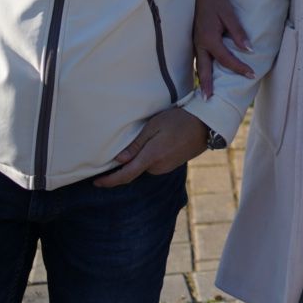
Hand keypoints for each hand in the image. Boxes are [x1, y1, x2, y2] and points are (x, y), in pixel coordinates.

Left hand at [94, 108, 209, 186]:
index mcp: (151, 157)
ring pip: (145, 166)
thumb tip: (119, 160)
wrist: (206, 124)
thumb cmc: (178, 120)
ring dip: (142, 157)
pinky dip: (151, 156)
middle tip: (127, 144)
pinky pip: (156, 164)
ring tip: (149, 137)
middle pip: (135, 169)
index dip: (109, 181)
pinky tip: (159, 141)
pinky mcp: (173, 165)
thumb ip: (136, 145)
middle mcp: (158, 167)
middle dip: (128, 162)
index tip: (96, 183)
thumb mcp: (154, 126)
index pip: (125, 175)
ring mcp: (167, 167)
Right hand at [194, 0, 252, 99]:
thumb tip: (248, 49)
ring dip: (202, 80)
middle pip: (204, 69)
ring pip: (199, 65)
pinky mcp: (194, 41)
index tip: (251, 75)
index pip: (226, 59)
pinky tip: (206, 75)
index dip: (239, 68)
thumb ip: (238, 32)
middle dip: (207, 85)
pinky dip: (202, 69)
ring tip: (206, 94)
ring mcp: (195, 43)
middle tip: (209, 100)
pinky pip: (199, 59)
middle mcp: (199, 44)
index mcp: (209, 38)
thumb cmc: (216, 2)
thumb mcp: (229, 14)